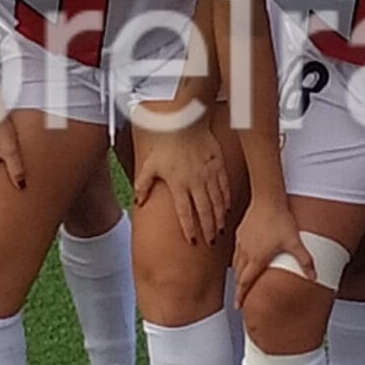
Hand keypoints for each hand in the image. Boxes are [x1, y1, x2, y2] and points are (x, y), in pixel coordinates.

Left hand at [131, 117, 232, 247]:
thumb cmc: (167, 143)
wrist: (186, 122)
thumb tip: (137, 202)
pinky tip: (227, 210)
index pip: (185, 214)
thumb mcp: (150, 165)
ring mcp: (209, 176)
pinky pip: (225, 189)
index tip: (194, 241)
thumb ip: (143, 185)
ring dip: (220, 219)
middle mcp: (196, 183)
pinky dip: (227, 201)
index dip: (190, 229)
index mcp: (178, 185)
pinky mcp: (219, 167)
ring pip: (217, 203)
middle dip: (209, 229)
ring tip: (221, 230)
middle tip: (211, 240)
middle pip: (204, 212)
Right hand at [231, 192, 311, 303]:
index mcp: (257, 258)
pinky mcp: (240, 233)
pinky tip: (242, 258)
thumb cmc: (280, 220)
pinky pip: (236, 251)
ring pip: (236, 264)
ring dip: (237, 275)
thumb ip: (304, 261)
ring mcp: (241, 242)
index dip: (241, 296)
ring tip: (240, 281)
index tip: (238, 306)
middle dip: (238, 288)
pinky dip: (237, 260)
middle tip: (238, 299)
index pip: (246, 282)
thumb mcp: (294, 242)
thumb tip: (314, 276)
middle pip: (239, 275)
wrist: (267, 200)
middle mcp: (246, 252)